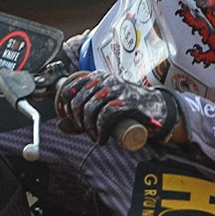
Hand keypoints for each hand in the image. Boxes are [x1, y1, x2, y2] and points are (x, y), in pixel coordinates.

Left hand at [55, 71, 183, 146]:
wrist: (155, 107)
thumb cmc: (126, 105)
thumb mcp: (104, 102)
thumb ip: (82, 112)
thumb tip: (60, 124)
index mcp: (98, 76)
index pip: (70, 89)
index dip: (66, 108)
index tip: (72, 120)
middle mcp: (105, 80)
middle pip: (78, 102)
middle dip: (78, 122)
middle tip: (86, 131)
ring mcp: (116, 90)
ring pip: (89, 110)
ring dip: (88, 129)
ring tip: (96, 136)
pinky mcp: (126, 103)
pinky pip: (104, 117)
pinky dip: (100, 132)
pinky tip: (102, 139)